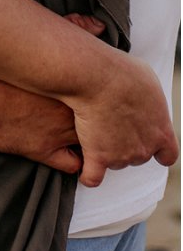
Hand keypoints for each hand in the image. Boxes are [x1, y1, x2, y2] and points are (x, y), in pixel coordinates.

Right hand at [0, 10, 105, 172]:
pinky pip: (73, 164)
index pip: (102, 94)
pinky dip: (74, 162)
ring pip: (93, 146)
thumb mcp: (39, 40)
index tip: (99, 95)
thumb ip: (71, 29)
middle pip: (101, 121)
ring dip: (91, 144)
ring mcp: (58, 132)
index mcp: (71, 83)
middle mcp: (70, 108)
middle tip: (96, 117)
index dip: (102, 96)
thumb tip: (96, 24)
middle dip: (101, 121)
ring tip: (86, 136)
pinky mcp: (43, 150)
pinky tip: (69, 154)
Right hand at [70, 53, 178, 187]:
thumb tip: (145, 96)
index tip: (150, 146)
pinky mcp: (98, 157)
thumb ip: (150, 98)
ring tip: (93, 127)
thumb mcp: (148, 79)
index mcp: (161, 131)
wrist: (96, 77)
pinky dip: (88, 174)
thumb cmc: (122, 73)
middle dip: (126, 143)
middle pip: (137, 156)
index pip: (168, 154)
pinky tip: (84, 167)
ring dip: (106, 150)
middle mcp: (144, 148)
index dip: (158, 151)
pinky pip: (93, 177)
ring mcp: (121, 155)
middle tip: (112, 122)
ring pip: (114, 161)